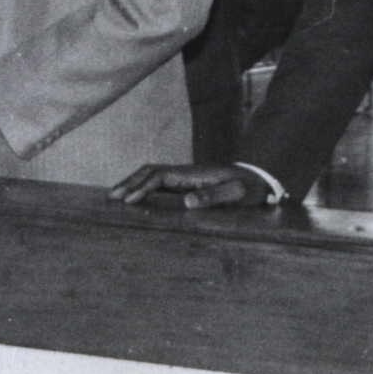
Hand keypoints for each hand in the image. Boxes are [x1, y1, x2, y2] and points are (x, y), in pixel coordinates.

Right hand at [116, 161, 280, 210]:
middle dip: (130, 182)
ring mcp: (186, 178)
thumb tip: (186, 202)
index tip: (129, 201)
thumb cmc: (250, 188)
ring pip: (153, 175)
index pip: (160, 176)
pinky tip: (137, 199)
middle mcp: (186, 173)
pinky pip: (160, 183)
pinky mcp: (188, 184)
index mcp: (194, 174)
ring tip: (117, 198)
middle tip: (111, 198)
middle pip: (150, 171)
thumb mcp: (236, 194)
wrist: (261, 179)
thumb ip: (214, 197)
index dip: (143, 187)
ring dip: (134, 183)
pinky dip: (144, 187)